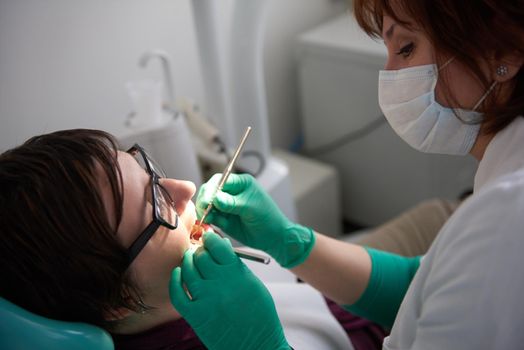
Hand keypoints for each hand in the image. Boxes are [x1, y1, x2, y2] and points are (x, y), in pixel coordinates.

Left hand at [170, 232, 288, 349]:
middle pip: (202, 257)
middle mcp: (221, 285)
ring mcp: (206, 300)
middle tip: (200, 250)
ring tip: (190, 259)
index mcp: (238, 275)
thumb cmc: (259, 316)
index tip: (208, 237)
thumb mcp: (254, 285)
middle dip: (200, 251)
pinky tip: (177, 273)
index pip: (218, 246)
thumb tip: (222, 247)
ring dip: (188, 261)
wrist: (256, 346)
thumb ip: (237, 266)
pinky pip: (178, 293)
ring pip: (188, 271)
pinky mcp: (195, 316)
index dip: (211, 239)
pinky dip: (175, 280)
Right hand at [196, 173, 314, 267]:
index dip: (212, 189)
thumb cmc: (268, 218)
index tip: (208, 199)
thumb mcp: (251, 208)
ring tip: (207, 218)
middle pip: (210, 191)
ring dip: (204, 210)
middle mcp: (231, 192)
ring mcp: (226, 206)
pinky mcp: (223, 218)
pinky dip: (207, 219)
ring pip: (208, 204)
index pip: (220, 180)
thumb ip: (232, 203)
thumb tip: (215, 198)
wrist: (272, 237)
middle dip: (205, 199)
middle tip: (204, 209)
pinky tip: (209, 223)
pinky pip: (210, 216)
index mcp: (241, 183)